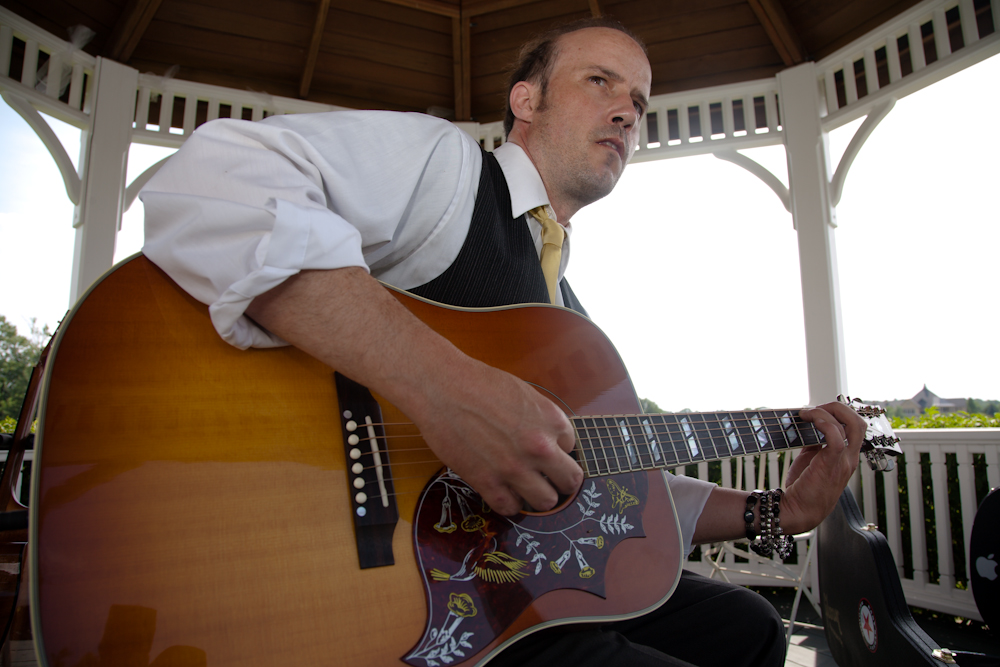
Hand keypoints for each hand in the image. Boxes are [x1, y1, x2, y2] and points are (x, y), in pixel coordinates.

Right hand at [408, 357, 582, 515]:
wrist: (442, 387)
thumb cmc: (478, 383)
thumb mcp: (524, 393)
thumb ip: (541, 419)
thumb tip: (549, 440)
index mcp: (551, 420)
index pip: (571, 447)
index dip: (556, 449)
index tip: (544, 450)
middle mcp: (539, 447)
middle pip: (569, 480)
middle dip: (560, 480)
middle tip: (547, 477)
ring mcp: (514, 467)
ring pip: (546, 501)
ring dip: (538, 496)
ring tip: (525, 487)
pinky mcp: (487, 482)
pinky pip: (511, 508)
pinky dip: (509, 503)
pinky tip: (503, 491)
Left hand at [780, 401, 866, 533]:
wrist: (798, 511)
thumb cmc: (803, 488)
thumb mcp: (811, 459)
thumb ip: (815, 442)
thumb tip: (808, 423)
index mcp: (846, 457)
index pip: (855, 427)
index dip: (839, 413)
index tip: (817, 410)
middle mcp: (850, 458)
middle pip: (858, 423)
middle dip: (837, 408)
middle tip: (815, 408)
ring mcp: (844, 462)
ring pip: (851, 426)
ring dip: (826, 412)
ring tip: (806, 413)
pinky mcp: (832, 465)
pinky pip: (837, 437)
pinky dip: (825, 423)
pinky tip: (809, 419)